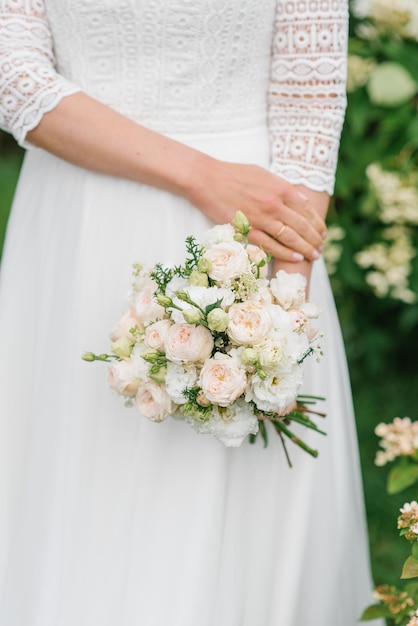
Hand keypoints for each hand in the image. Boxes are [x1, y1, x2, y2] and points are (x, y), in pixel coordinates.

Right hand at [185, 156, 326, 261]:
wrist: (207, 179)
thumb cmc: (233, 175)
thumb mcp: (263, 174)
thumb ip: (283, 187)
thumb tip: (301, 199)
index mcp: (281, 188)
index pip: (307, 209)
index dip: (317, 223)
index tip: (323, 232)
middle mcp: (275, 203)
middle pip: (302, 225)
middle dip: (315, 239)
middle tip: (321, 248)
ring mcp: (261, 218)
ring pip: (290, 237)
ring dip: (304, 248)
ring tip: (313, 255)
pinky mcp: (247, 229)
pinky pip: (271, 245)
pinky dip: (285, 253)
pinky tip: (295, 258)